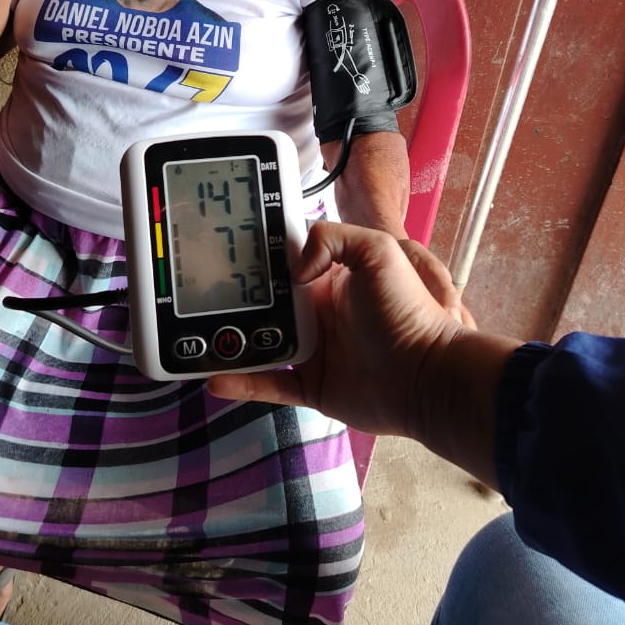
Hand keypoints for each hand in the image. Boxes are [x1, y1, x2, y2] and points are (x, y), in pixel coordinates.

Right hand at [207, 222, 468, 435]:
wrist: (426, 377)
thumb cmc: (406, 310)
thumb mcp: (379, 251)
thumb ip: (334, 238)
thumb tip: (294, 267)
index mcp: (334, 279)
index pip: (289, 262)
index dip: (262, 257)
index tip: (226, 250)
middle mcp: (321, 313)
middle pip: (269, 303)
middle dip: (238, 299)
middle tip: (201, 294)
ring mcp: (315, 351)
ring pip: (262, 342)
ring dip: (232, 340)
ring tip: (198, 337)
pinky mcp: (311, 386)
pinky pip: (270, 384)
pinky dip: (242, 382)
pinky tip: (216, 378)